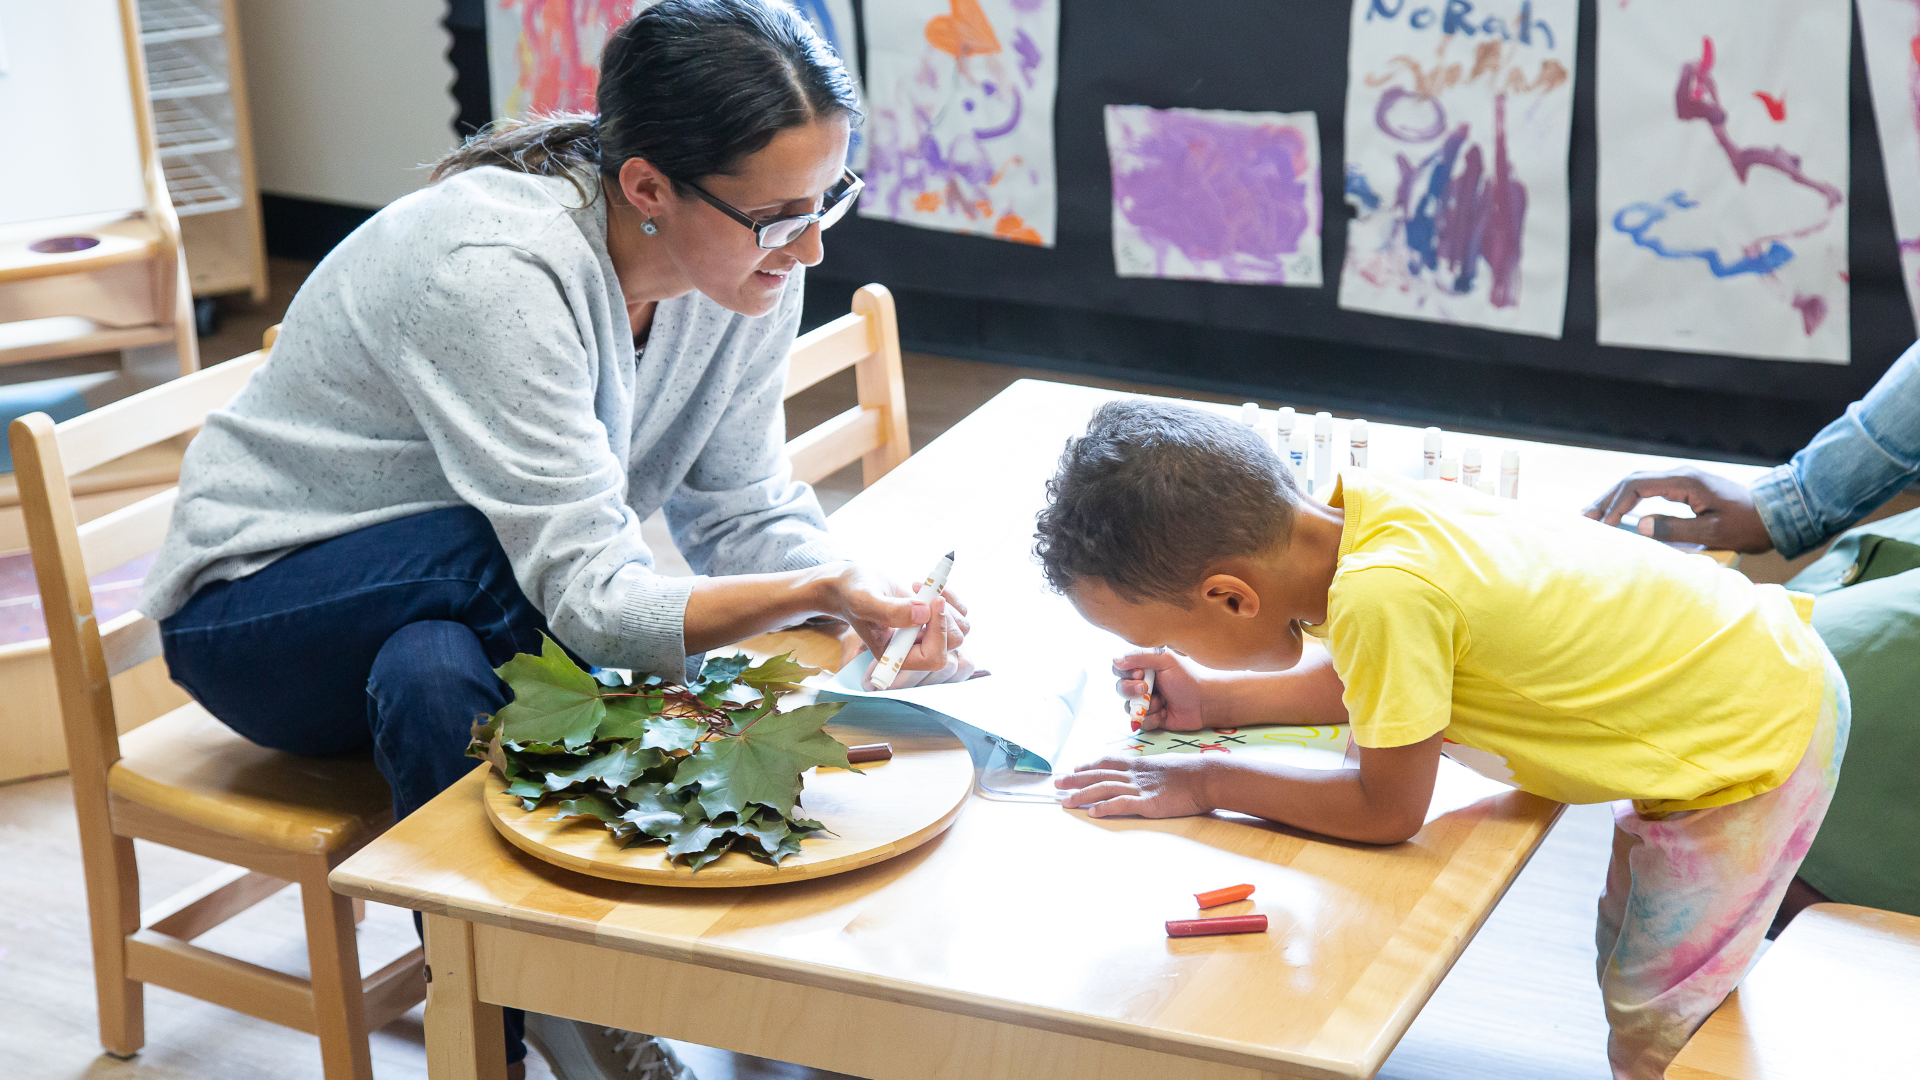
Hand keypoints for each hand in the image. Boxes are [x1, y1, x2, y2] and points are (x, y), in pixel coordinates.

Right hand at [826, 565, 974, 687]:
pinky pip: (961, 614)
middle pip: (952, 644)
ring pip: (960, 629)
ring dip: (948, 604)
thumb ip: (889, 610)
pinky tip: (928, 586)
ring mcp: (927, 636)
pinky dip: (951, 597)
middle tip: (924, 592)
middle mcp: (914, 650)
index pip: (932, 658)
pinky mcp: (935, 620)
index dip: (938, 633)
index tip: (932, 603)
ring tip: (922, 588)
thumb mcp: (864, 600)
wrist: (855, 584)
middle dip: (944, 615)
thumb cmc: (854, 594)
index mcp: (896, 656)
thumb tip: (923, 614)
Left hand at [1053, 755, 1212, 817]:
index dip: (1089, 765)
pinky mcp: (1149, 803)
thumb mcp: (1165, 765)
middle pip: (1099, 774)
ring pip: (1105, 789)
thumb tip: (1144, 772)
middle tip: (1057, 782)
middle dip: (1076, 779)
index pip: (1108, 762)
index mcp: (1139, 764)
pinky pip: (1122, 804)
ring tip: (1065, 801)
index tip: (1075, 767)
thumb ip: (1150, 769)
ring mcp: (1141, 788)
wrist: (1207, 777)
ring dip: (1083, 795)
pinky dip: (1105, 807)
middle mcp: (1135, 773)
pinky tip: (1092, 813)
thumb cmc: (1192, 772)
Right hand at [1113, 650, 1207, 730]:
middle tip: (1146, 688)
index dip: (1124, 672)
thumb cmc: (1187, 679)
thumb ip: (1140, 657)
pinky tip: (1165, 714)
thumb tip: (1115, 660)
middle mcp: (1141, 684)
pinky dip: (1152, 718)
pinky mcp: (1150, 719)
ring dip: (1146, 705)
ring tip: (1162, 702)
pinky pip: (1139, 722)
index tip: (1139, 673)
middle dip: (1131, 690)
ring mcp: (1145, 703)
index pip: (1119, 668)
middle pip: (1120, 688)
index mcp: (1143, 667)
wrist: (1204, 703)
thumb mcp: (1165, 660)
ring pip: (1128, 707)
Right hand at [1583, 467, 1774, 552]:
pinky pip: (1649, 490)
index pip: (1637, 486)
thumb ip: (1676, 528)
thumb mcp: (1713, 532)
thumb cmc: (1748, 525)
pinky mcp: (1686, 488)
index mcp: (1684, 481)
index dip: (1616, 504)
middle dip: (1606, 498)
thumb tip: (1640, 526)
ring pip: (1639, 483)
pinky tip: (1620, 512)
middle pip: (1632, 480)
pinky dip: (1630, 500)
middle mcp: (1680, 475)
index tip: (1604, 524)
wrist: (1777, 514)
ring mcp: (1683, 480)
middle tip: (1584, 517)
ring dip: (1615, 498)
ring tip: (1594, 515)